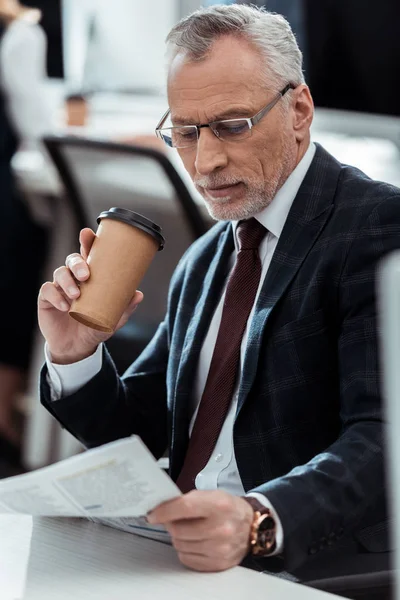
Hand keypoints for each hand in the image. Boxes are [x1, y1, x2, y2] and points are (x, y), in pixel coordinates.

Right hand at [38, 228, 142, 363]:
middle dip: (78, 263)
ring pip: (60, 273)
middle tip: (85, 275)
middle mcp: (74, 278)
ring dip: (67, 281)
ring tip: (76, 295)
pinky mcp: (46, 299)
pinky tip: (64, 306)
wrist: (77, 348)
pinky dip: (55, 296)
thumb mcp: (112, 319)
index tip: (87, 234)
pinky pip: (47, 290)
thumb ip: (124, 308)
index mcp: (90, 277)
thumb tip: (138, 295)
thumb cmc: (94, 327)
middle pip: (72, 259)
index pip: (88, 254)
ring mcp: (59, 287)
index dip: (87, 242)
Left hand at [147, 490, 253, 571]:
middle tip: (173, 520)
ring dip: (178, 538)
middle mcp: (221, 528)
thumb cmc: (227, 508)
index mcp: (219, 505)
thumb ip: (187, 501)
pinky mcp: (218, 564)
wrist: (251, 526)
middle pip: (178, 530)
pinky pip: (187, 559)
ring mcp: (220, 549)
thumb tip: (160, 509)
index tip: (153, 514)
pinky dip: (185, 550)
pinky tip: (194, 542)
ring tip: (188, 530)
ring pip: (180, 546)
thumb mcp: (212, 495)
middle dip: (171, 524)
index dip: (164, 511)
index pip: (184, 508)